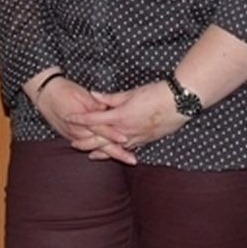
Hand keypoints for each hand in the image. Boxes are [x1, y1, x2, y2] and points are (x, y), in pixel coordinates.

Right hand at [33, 76, 130, 156]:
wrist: (45, 94)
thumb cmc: (63, 90)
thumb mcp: (80, 94)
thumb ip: (94, 103)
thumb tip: (106, 108)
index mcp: (81, 121)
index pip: (101, 130)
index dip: (114, 135)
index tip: (126, 139)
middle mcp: (78, 132)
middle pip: (101, 145)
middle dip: (117, 153)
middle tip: (132, 160)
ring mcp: (74, 136)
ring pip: (96, 149)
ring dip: (111, 154)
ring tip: (125, 158)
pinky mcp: (72, 136)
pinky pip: (89, 147)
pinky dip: (100, 151)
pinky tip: (110, 154)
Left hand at [66, 81, 186, 165]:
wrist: (178, 103)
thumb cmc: (155, 94)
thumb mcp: (131, 93)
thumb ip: (110, 98)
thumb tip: (94, 96)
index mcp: (119, 116)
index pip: (93, 120)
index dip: (79, 119)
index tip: (68, 117)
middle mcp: (125, 131)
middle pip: (99, 139)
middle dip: (85, 141)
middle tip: (72, 142)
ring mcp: (135, 138)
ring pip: (113, 148)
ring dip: (100, 151)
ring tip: (89, 154)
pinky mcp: (145, 141)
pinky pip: (128, 149)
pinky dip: (118, 152)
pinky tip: (115, 154)